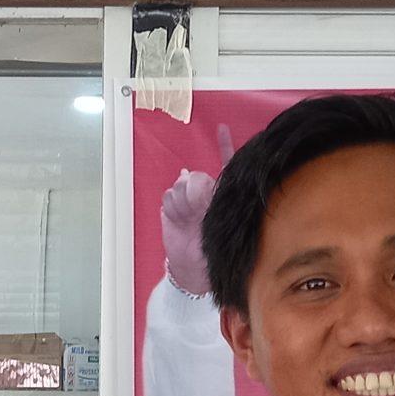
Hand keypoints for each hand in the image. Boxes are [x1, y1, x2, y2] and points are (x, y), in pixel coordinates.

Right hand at [159, 124, 232, 295]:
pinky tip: (180, 219)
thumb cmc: (217, 248)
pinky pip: (168, 197)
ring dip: (183, 204)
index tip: (222, 128)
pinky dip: (173, 209)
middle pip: (197, 176)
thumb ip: (209, 198)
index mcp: (222, 195)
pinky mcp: (171, 206)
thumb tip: (188, 175)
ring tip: (189, 219)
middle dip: (195, 191)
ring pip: (180, 186)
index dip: (225, 146)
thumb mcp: (221, 223)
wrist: (194, 267)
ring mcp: (186, 198)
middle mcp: (204, 193)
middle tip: (198, 210)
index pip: (225, 166)